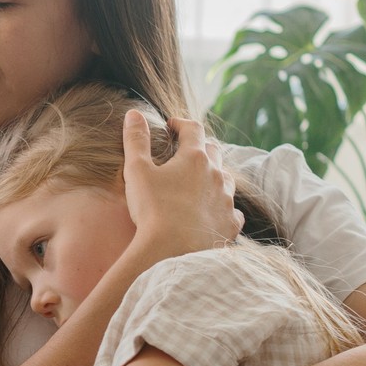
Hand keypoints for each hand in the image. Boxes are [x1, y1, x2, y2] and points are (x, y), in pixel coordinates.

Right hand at [120, 112, 241, 259]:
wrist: (170, 251)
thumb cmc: (152, 210)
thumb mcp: (136, 171)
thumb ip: (136, 140)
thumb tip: (133, 114)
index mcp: (194, 157)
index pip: (193, 129)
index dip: (181, 124)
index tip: (172, 126)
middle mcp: (216, 174)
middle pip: (213, 151)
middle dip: (199, 148)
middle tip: (185, 153)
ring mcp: (226, 199)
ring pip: (226, 178)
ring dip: (214, 175)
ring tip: (200, 182)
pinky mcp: (229, 223)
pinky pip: (232, 209)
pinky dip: (223, 206)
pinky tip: (214, 211)